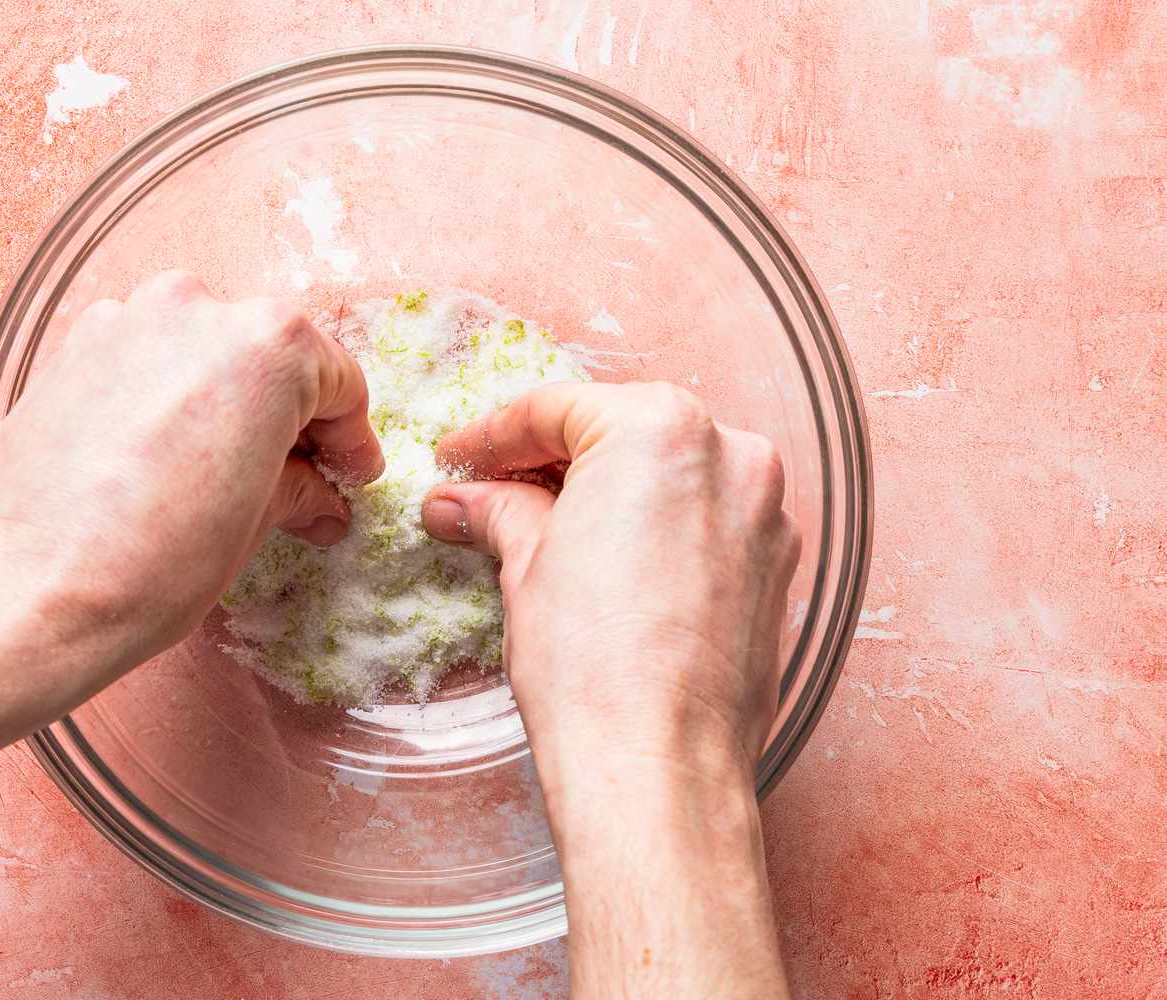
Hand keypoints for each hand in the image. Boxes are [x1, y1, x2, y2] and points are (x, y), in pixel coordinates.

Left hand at [0, 270, 382, 712]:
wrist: (28, 592)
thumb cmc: (150, 563)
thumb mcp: (252, 524)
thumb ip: (297, 487)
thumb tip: (316, 496)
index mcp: (268, 344)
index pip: (338, 381)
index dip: (351, 438)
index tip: (349, 476)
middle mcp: (197, 308)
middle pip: (272, 356)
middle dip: (290, 416)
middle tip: (297, 478)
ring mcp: (127, 320)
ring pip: (204, 351)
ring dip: (225, 401)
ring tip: (224, 471)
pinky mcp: (73, 346)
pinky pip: (145, 361)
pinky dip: (165, 396)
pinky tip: (162, 458)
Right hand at [422, 381, 797, 778]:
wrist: (658, 766)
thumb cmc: (592, 667)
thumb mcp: (526, 567)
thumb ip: (500, 511)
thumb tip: (464, 500)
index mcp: (659, 428)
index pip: (557, 410)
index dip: (491, 436)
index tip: (457, 460)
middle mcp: (730, 452)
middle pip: (621, 433)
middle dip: (551, 462)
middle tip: (489, 491)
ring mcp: (765, 511)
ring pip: (670, 476)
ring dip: (608, 494)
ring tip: (544, 531)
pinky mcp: (780, 567)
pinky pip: (706, 522)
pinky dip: (658, 530)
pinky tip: (611, 564)